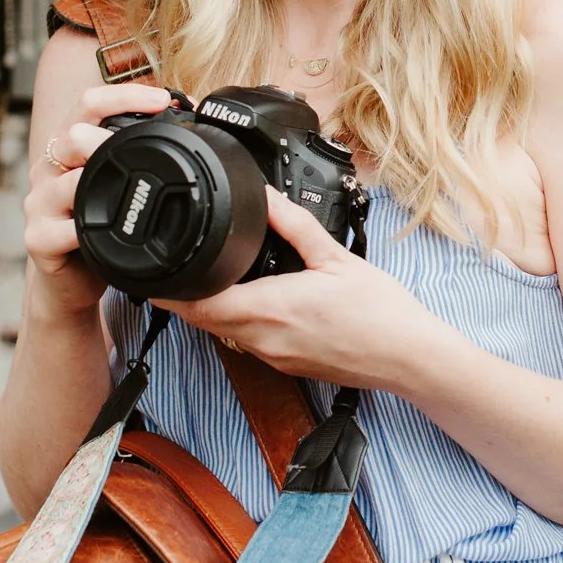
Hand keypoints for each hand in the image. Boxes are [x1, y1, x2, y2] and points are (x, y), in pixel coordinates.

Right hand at [22, 82, 178, 323]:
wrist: (70, 281)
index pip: (88, 104)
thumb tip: (190, 119)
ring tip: (131, 190)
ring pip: (69, 183)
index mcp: (67, 147)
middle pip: (73, 134)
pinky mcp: (38, 238)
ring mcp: (39, 203)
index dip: (124, 95)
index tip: (163, 99)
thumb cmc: (99, 227)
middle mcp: (48, 169)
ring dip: (103, 185)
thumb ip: (136, 152)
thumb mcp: (117, 183)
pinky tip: (106, 233)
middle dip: (112, 137)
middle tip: (153, 144)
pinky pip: (66, 230)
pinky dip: (88, 231)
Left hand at [163, 189, 449, 391]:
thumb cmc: (379, 313)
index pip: (197, 304)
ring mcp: (272, 356)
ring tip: (216, 276)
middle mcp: (263, 338)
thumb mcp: (335, 257)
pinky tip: (258, 299)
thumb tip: (266, 198)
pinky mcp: (285, 364)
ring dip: (213, 307)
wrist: (407, 357)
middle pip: (202, 320)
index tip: (156, 270)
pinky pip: (248, 341)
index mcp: (269, 308)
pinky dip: (240, 319)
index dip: (170, 288)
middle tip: (181, 265)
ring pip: (223, 331)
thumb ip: (294, 225)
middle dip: (186, 295)